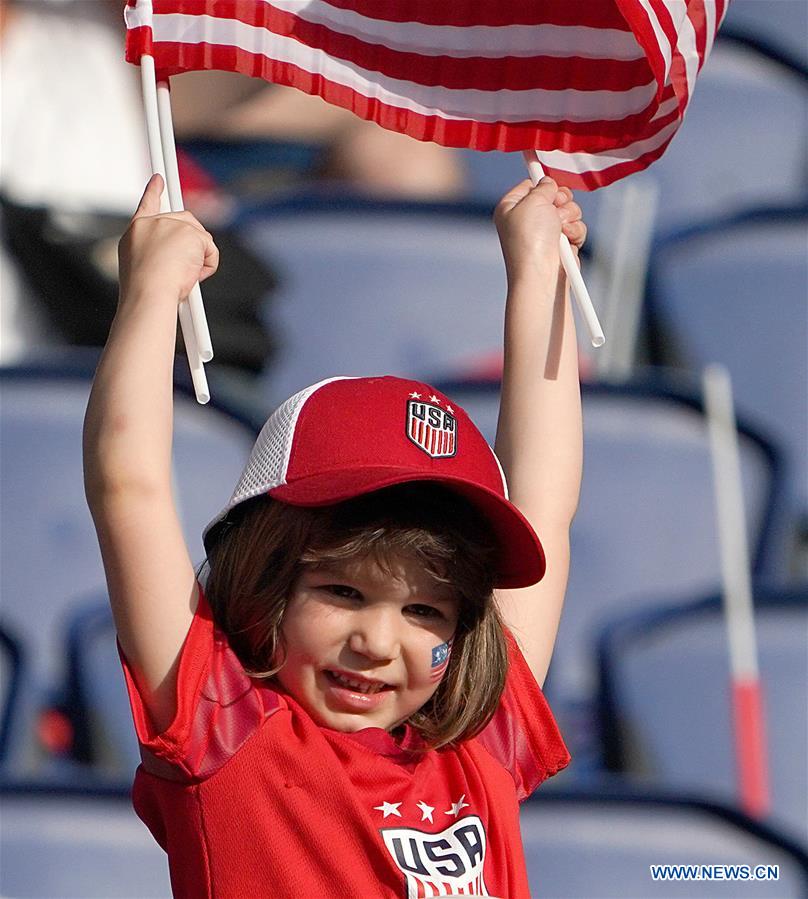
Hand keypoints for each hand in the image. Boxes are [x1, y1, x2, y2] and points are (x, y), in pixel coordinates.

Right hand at [117, 174, 219, 303]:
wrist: (148, 295)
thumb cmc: (144, 291)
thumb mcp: (144, 270)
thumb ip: (159, 257)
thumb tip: (178, 261)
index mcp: (136, 232)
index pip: (147, 206)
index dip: (154, 191)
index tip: (159, 180)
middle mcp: (153, 223)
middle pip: (185, 223)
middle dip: (192, 244)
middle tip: (187, 267)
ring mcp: (172, 225)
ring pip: (199, 239)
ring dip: (197, 260)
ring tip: (181, 276)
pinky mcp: (191, 233)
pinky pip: (210, 251)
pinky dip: (207, 267)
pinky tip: (192, 275)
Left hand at [494, 176, 585, 283]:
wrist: (541, 275)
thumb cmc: (531, 240)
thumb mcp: (533, 201)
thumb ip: (543, 186)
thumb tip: (549, 183)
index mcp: (511, 207)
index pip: (530, 184)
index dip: (542, 183)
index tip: (550, 184)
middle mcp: (527, 219)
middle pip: (554, 195)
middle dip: (561, 201)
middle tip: (556, 210)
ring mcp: (545, 232)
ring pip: (569, 210)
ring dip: (570, 216)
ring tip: (560, 230)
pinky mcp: (561, 244)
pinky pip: (576, 227)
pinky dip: (575, 232)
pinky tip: (567, 241)